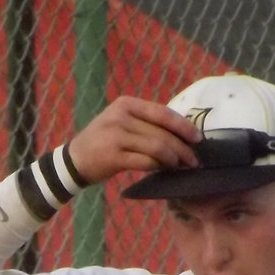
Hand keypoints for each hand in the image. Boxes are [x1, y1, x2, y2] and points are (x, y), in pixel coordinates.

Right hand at [67, 96, 201, 184]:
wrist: (75, 159)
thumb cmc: (104, 140)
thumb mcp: (122, 121)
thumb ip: (147, 123)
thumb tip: (182, 132)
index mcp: (127, 104)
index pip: (163, 113)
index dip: (184, 126)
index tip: (198, 139)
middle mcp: (121, 116)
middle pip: (162, 133)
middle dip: (183, 148)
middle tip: (194, 161)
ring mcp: (116, 136)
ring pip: (157, 147)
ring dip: (173, 159)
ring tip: (181, 167)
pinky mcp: (113, 156)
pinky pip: (145, 161)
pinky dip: (158, 166)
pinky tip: (164, 170)